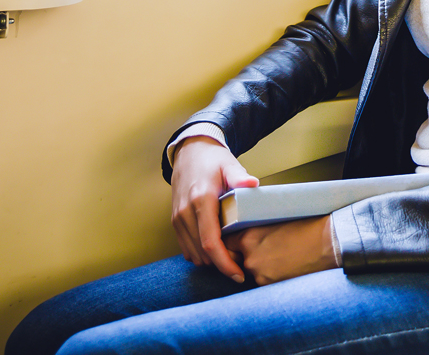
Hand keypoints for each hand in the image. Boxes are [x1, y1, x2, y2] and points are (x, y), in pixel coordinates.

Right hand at [170, 136, 258, 282]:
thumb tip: (253, 184)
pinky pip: (186, 248)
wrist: (189, 153)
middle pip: (203, 253)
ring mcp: (177, 219)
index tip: (239, 275)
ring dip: (212, 261)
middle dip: (222, 265)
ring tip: (232, 256)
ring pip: (194, 254)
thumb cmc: (213, 160)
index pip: (211, 242)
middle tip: (243, 264)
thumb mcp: (229, 164)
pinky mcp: (175, 222)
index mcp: (201, 201)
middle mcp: (185, 213)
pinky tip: (217, 249)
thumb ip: (239, 176)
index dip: (225, 263)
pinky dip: (201, 254)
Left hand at [225, 214, 338, 285]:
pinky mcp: (270, 284)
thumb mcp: (276, 219)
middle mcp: (249, 256)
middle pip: (235, 259)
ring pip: (250, 271)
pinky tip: (284, 265)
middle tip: (262, 249)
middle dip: (244, 255)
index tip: (237, 241)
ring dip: (258, 266)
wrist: (328, 242)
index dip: (231, 242)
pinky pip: (262, 280)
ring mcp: (259, 273)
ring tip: (278, 256)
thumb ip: (256, 228)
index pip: (226, 243)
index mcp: (249, 236)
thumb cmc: (306, 226)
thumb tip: (246, 231)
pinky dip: (269, 275)